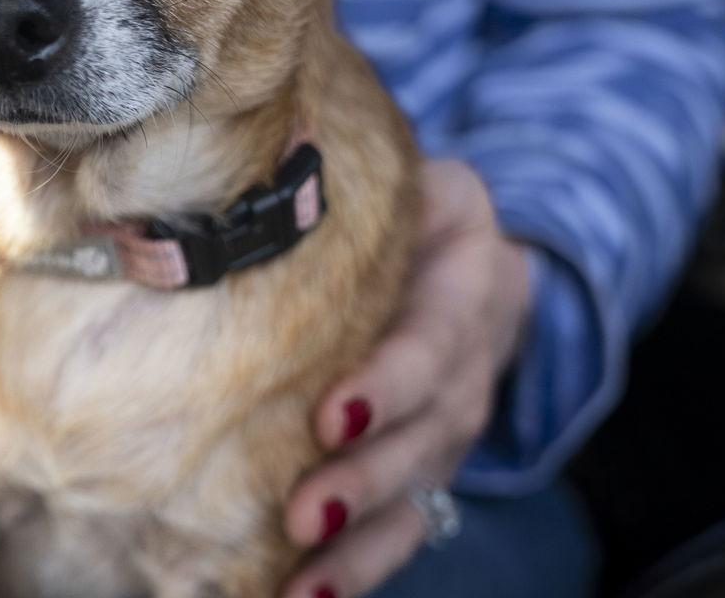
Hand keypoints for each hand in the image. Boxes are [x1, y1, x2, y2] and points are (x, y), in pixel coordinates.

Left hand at [281, 159, 533, 597]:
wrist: (474, 252)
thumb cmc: (413, 208)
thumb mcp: (410, 177)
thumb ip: (350, 178)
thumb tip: (250, 169)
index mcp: (466, 280)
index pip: (431, 338)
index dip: (388, 382)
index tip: (331, 415)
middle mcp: (469, 362)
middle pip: (427, 431)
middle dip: (366, 478)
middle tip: (305, 512)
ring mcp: (453, 422)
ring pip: (419, 491)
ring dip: (361, 544)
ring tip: (303, 584)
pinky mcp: (429, 462)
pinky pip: (407, 522)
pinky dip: (364, 565)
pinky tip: (308, 596)